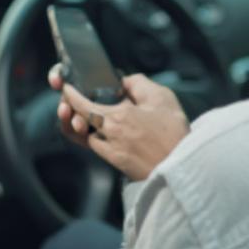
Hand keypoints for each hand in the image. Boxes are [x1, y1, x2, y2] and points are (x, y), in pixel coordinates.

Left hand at [48, 65, 189, 180]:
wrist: (182, 167)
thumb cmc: (174, 134)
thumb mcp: (161, 98)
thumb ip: (138, 84)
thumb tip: (124, 81)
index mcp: (117, 117)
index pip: (81, 104)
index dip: (70, 95)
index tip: (66, 88)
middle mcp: (109, 135)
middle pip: (78, 122)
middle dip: (73, 113)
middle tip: (75, 104)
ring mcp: (112, 152)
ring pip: (88, 138)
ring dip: (86, 128)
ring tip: (92, 118)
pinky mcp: (118, 164)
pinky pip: (99, 149)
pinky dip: (97, 139)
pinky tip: (106, 133)